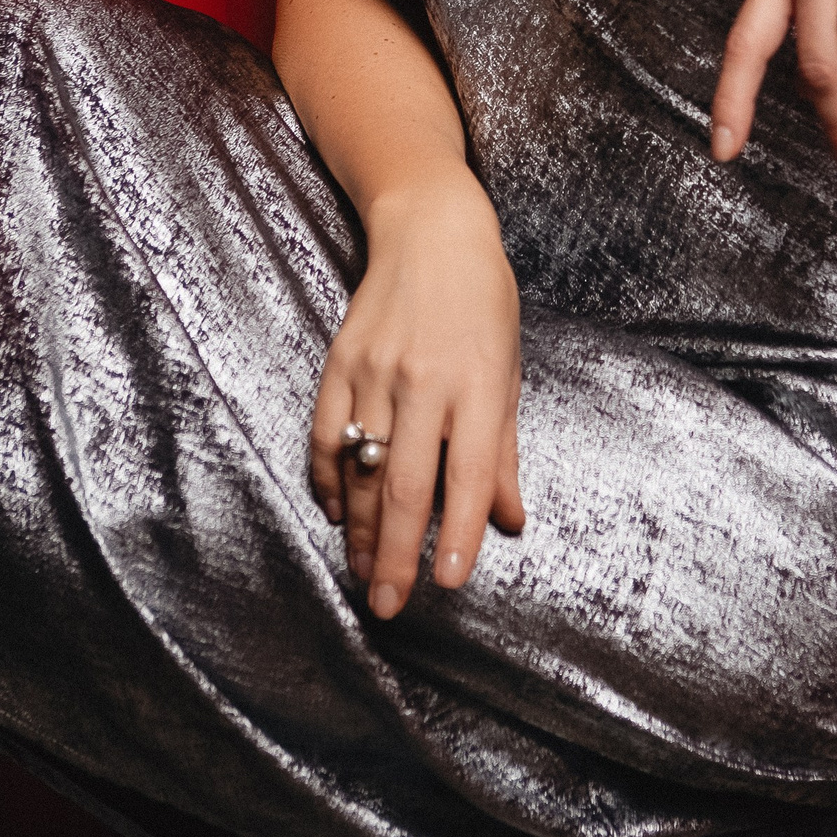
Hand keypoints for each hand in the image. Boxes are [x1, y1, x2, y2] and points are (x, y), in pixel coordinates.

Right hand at [310, 175, 523, 618]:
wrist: (431, 230)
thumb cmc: (483, 305)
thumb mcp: (507, 373)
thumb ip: (502, 453)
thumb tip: (508, 522)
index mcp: (476, 385)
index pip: (467, 475)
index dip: (458, 533)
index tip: (448, 583)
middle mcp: (423, 382)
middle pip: (404, 485)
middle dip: (396, 554)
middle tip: (390, 606)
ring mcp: (374, 373)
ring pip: (361, 469)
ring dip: (361, 531)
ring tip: (364, 575)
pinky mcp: (338, 364)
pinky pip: (327, 436)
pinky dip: (331, 481)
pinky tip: (339, 514)